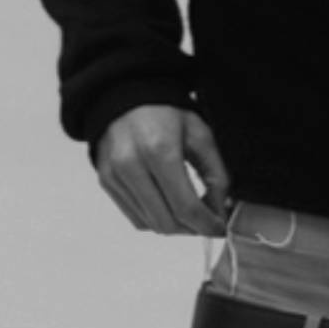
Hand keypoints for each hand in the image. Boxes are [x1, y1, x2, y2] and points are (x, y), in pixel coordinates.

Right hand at [94, 105, 232, 236]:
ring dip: (175, 227)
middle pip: (167, 222)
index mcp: (159, 150)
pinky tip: (169, 206)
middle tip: (208, 221)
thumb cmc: (166, 114)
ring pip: (151, 224)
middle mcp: (131, 165)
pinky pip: (135, 218)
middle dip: (193, 229)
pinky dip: (156, 220)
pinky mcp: (106, 181)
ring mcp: (115, 175)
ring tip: (190, 213)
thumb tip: (222, 210)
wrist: (127, 98)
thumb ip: (216, 173)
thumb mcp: (201, 135)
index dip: (207, 224)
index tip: (220, 228)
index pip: (186, 207)